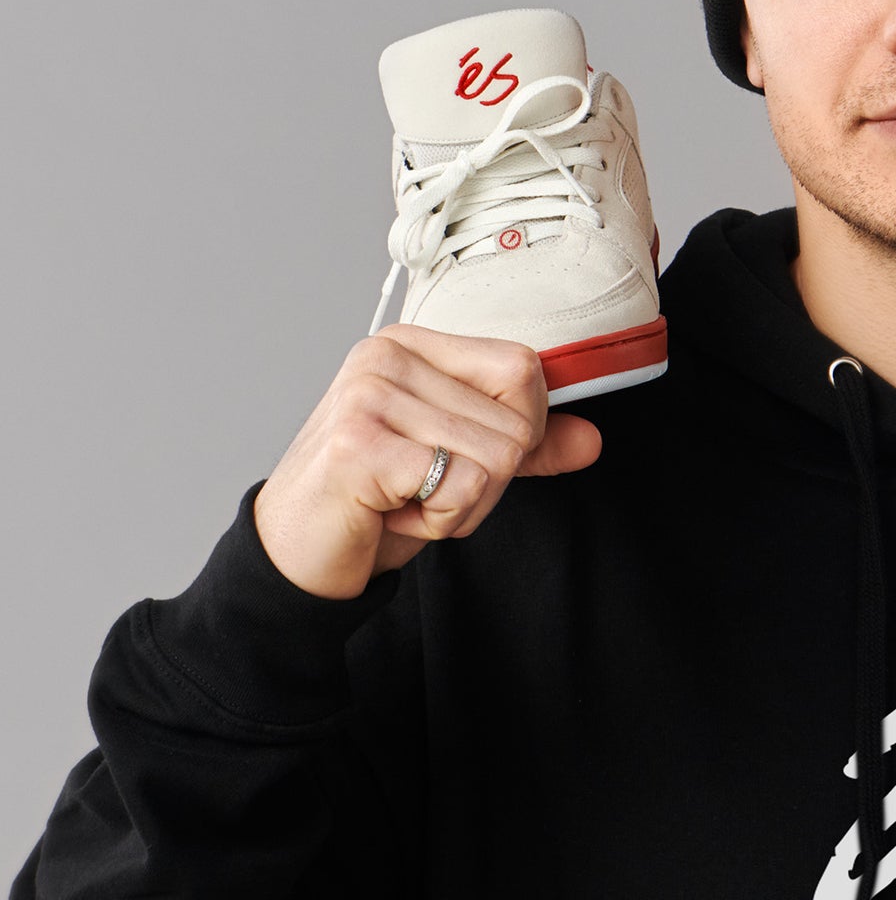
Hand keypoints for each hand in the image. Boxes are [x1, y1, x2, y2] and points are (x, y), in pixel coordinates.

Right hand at [252, 327, 601, 599]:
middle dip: (488, 482)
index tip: (464, 456)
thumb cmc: (375, 502)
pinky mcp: (359, 445)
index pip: (523, 368)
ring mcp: (368, 396)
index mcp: (412, 345)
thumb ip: (526, 447)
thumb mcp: (461, 464)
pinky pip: (463, 487)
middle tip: (426, 490)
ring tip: (405, 499)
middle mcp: (387, 357)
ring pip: (497, 459)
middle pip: (517, 423)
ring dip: (463, 505)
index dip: (521, 430)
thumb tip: (592, 440)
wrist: (299, 554)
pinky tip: (391, 513)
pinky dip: (442, 521)